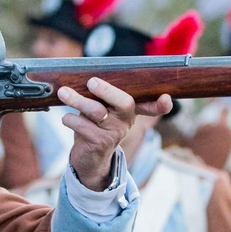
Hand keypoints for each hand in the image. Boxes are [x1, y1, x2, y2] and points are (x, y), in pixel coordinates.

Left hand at [58, 77, 172, 190]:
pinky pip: (83, 127)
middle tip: (91, 81)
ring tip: (63, 92)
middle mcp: (126, 121)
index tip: (167, 98)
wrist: (90, 158)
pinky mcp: (99, 143)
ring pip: (97, 112)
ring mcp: (114, 133)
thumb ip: (103, 94)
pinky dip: (71, 119)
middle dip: (107, 90)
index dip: (160, 104)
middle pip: (124, 103)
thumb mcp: (103, 108)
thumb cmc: (96, 124)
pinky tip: (66, 117)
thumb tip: (89, 73)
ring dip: (78, 100)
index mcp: (130, 110)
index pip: (151, 106)